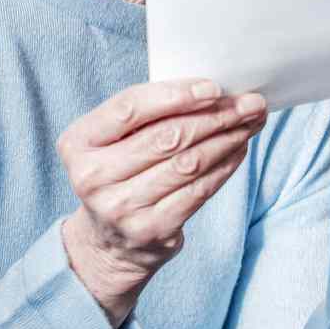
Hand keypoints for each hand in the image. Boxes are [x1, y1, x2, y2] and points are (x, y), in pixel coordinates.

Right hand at [56, 79, 266, 326]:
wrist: (109, 241)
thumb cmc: (120, 172)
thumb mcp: (114, 141)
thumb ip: (147, 114)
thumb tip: (213, 91)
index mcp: (78, 143)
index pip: (130, 108)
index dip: (176, 95)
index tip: (214, 87)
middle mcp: (93, 177)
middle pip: (167, 136)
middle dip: (216, 116)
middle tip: (251, 103)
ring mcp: (121, 207)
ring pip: (189, 163)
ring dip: (227, 139)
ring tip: (250, 123)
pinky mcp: (152, 229)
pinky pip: (199, 190)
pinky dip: (225, 166)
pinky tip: (239, 149)